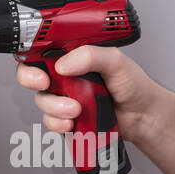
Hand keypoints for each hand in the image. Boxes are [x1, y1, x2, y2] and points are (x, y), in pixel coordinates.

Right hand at [15, 46, 162, 146]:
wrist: (144, 115)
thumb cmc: (133, 85)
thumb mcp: (115, 61)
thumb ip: (91, 56)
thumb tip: (64, 64)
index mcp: (74, 55)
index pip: (42, 49)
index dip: (30, 56)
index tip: (38, 66)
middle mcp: (65, 74)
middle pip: (32, 74)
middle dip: (32, 80)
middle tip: (45, 83)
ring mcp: (65, 96)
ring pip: (42, 100)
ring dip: (54, 106)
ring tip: (76, 109)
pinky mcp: (67, 117)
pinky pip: (51, 121)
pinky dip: (57, 123)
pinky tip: (71, 123)